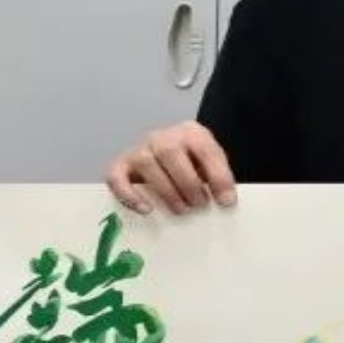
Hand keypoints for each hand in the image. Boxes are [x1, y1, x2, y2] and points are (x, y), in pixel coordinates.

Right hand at [105, 120, 236, 215]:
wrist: (167, 157)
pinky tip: (147, 210)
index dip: (218, 176)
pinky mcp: (121, 164)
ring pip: (146, 163)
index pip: (206, 149)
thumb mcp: (209, 166)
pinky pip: (117, 178)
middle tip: (199, 205)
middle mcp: (162, 136)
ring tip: (181, 209)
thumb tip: (225, 202)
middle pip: (171, 153)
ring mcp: (139, 148)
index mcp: (192, 133)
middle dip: (189, 184)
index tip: (226, 201)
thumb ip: (217, 179)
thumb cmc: (192, 166)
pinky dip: (130, 195)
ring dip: (166, 191)